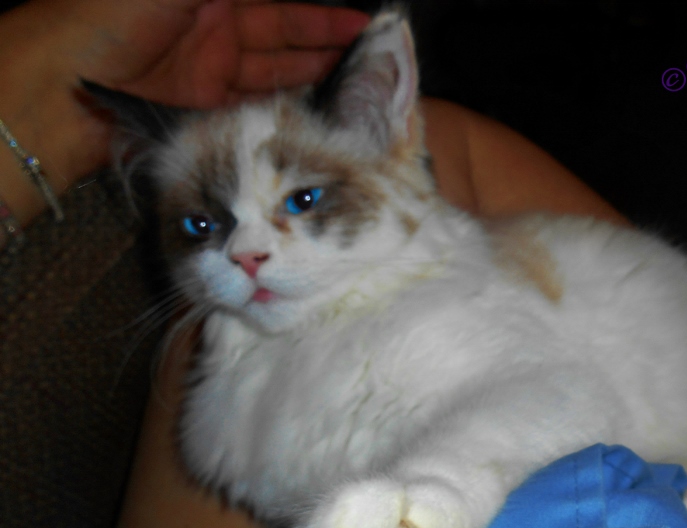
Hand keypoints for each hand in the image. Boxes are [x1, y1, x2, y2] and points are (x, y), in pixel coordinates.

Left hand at [67, 0, 369, 107]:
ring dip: (314, 75)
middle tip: (372, 58)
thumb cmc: (114, 12)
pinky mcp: (204, 107)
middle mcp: (215, 26)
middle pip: (284, 35)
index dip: (322, 16)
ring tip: (356, 85)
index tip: (363, 25)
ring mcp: (210, 68)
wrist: (63, 77)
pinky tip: (316, 107)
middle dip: (326, 43)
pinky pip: (255, 102)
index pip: (280, 5)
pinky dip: (285, 103)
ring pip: (275, 70)